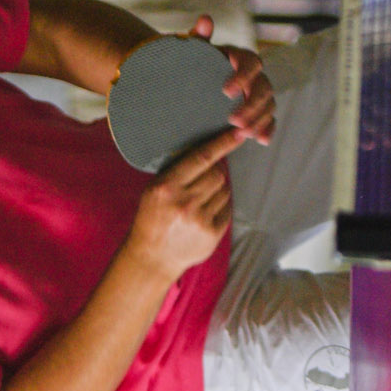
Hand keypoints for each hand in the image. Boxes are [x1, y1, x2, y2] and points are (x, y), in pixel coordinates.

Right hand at [124, 125, 242, 278]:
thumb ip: (176, 172)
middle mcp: (185, 202)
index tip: (237, 134)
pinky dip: (219, 207)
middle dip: (214, 173)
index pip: (201, 158)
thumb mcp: (154, 190)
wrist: (153, 256)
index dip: (222, 144)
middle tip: (203, 181)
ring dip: (217, 191)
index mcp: (167, 187)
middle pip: (217, 174)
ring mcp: (200, 220)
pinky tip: (204, 214)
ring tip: (200, 201)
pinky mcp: (212, 234)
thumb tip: (204, 150)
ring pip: (224, 191)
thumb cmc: (152, 218)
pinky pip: (226, 209)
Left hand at [187, 15, 275, 144]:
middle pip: (263, 88)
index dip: (241, 76)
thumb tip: (205, 19)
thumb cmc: (197, 64)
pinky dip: (267, 128)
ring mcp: (259, 93)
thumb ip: (199, 37)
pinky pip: (269, 119)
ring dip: (259, 119)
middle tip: (233, 120)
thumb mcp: (195, 52)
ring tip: (243, 133)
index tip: (225, 92)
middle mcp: (254, 75)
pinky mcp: (259, 110)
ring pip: (268, 105)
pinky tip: (261, 140)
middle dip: (251, 105)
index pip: (250, 63)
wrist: (197, 82)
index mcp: (241, 57)